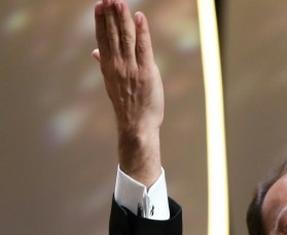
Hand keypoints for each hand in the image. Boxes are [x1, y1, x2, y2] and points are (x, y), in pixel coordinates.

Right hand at [93, 0, 162, 186]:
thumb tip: (95, 52)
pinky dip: (141, 31)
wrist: (136, 125)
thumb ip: (104, 65)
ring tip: (120, 2)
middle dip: (110, 14)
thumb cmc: (127, 105)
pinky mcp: (146, 72)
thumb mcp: (112, 84)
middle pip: (112, 34)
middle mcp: (117, 65)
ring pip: (126, 38)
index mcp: (108, 67)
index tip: (98, 5)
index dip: (100, 20)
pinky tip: (139, 17)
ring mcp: (131, 68)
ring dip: (123, 18)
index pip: (102, 38)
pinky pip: (143, 47)